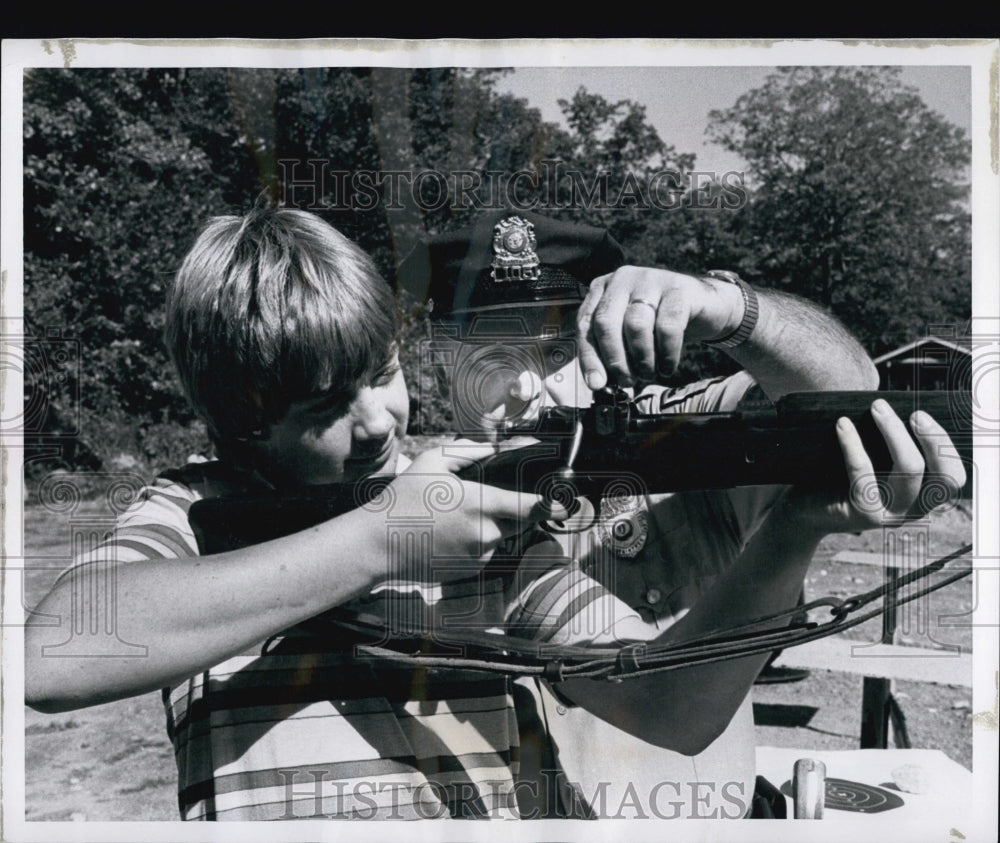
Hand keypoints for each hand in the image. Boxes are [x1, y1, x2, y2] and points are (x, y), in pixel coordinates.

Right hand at [383, 440, 567, 579]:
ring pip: (503, 537)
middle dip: (515, 510)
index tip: (564, 501)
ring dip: (493, 525)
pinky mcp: (470, 571)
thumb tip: (500, 447)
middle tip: (484, 499)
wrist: (378, 544)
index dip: (552, 504)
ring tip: (457, 516)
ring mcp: (479, 556)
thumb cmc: (404, 499)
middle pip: (521, 521)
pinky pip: (486, 551)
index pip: (533, 508)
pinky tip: (451, 533)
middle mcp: (487, 535)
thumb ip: (472, 450)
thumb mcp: (434, 460)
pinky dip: (478, 541)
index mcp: (482, 505)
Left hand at [576, 266, 743, 388]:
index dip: (589, 357)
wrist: (705, 305)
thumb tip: (599, 383)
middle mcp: (622, 280)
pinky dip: (666, 354)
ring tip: (649, 373)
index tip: (596, 384)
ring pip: (635, 325)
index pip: (585, 324)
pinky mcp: (678, 288)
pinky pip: (667, 327)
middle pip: (606, 322)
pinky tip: (668, 366)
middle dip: (615, 359)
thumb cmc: (660, 322)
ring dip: (642, 358)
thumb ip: (612, 352)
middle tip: (628, 381)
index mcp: (603, 289)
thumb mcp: (629, 335)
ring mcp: (650, 280)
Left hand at [786, 400, 966, 534]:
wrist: (805, 510)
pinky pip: (863, 473)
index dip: (945, 447)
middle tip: (913, 412)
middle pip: (941, 475)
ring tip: (877, 408)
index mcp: (921, 497)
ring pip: (909, 471)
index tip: (922, 414)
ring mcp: (891, 514)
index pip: (952, 478)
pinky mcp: (864, 515)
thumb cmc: (839, 480)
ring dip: (896, 433)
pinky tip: (842, 425)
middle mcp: (913, 510)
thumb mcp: (873, 463)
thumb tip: (893, 406)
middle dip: (931, 438)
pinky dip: (854, 444)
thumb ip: (890, 446)